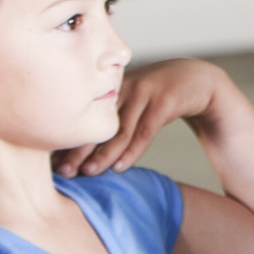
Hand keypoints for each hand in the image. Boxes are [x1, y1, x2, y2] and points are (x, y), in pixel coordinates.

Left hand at [62, 58, 233, 179]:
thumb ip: (114, 119)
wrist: (198, 80)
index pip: (85, 117)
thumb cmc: (159, 98)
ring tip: (87, 173)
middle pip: (97, 123)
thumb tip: (85, 151)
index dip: (70, 141)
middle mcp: (125, 87)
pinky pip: (145, 131)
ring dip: (102, 154)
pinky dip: (131, 151)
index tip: (55, 163)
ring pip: (120, 130)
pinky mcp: (165, 100)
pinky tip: (119, 167)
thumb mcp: (134, 104)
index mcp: (111, 88)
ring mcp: (145, 92)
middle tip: (63, 171)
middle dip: (78, 149)